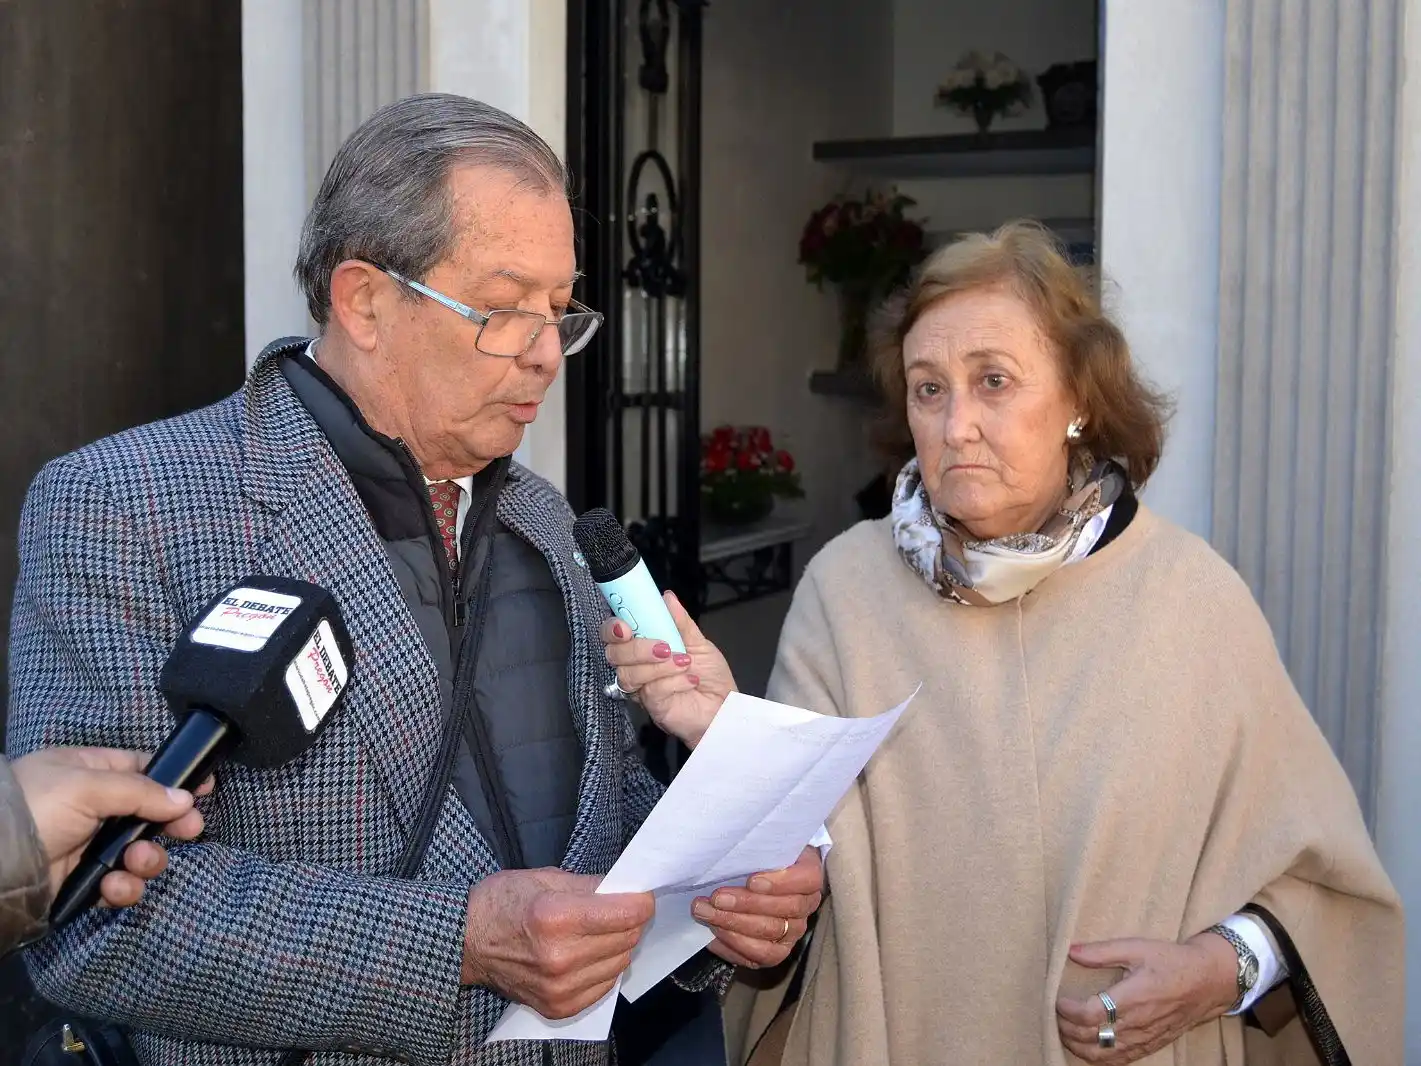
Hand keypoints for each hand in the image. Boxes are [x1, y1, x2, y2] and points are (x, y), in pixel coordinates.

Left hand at [11, 747, 211, 908]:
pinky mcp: (83, 882)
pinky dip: (123, 887)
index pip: (139, 768)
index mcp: (86, 772)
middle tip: (190, 830)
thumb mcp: (87, 786)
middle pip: (147, 814)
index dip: (173, 779)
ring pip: (138, 851)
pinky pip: (119, 883)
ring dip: (147, 859)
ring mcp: (87, 847)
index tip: (203, 789)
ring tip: (137, 862)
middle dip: (170, 824)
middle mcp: (90, 808)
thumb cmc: (35, 809)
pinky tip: (115, 886)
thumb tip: (185, 798)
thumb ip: (141, 791)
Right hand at [462, 868, 654, 1018]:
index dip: (641, 901)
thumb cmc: (501, 903)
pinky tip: (588, 954)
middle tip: (616, 910)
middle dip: (629, 920)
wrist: (465, 943)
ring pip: (621, 962)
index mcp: (556, 917)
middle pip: (628, 938)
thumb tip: (625, 890)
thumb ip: (589, 885)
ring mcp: (560, 987)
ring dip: (618, 945)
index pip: (626, 914)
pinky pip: (605, 986)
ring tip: (598, 932)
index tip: (640, 895)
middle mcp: (561, 957)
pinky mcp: (558, 1006)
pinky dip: (604, 968)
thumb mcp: (544, 878)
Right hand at [601, 590, 736, 747]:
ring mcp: (642, 688)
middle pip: (614, 654)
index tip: (626, 624)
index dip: (613, 627)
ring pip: (628, 674)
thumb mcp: (699, 643)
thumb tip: (667, 597)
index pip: (615, 634)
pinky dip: (673, 681)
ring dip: (658, 666)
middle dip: (637, 648)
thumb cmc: (710, 677)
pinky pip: (650, 690)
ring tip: (684, 663)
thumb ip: (680, 622)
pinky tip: (690, 680)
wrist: (725, 708)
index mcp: (644, 646)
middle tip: (664, 647)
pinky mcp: (651, 706)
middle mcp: (638, 667)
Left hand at [695, 846, 823, 968]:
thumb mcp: (761, 844)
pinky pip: (759, 956)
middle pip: (786, 909)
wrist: (753, 879)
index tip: (751, 880)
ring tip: (705, 913)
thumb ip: (756, 845)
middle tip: (716, 898)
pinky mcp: (777, 950)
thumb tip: (730, 845)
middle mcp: (806, 904)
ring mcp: (793, 930)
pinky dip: (733, 945)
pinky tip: (712, 933)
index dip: (782, 882)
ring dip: (734, 924)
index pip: (808, 879)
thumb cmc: (757, 858)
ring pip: (771, 933)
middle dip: (746, 904)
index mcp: (808, 872)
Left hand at [1055, 934, 1240, 1062]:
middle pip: (1092, 1037)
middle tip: (1056, 1014)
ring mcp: (1145, 1038)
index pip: (1091, 1014)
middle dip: (1066, 1028)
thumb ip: (1102, 952)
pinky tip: (1087, 1047)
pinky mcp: (1151, 1045)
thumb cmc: (1171, 961)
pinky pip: (1120, 1060)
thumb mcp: (1137, 947)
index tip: (1058, 1000)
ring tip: (1065, 1031)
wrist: (1208, 982)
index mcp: (1133, 997)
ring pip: (1103, 1054)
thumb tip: (1072, 951)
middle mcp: (1138, 1023)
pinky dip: (1098, 1058)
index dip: (1068, 1011)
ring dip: (1078, 1046)